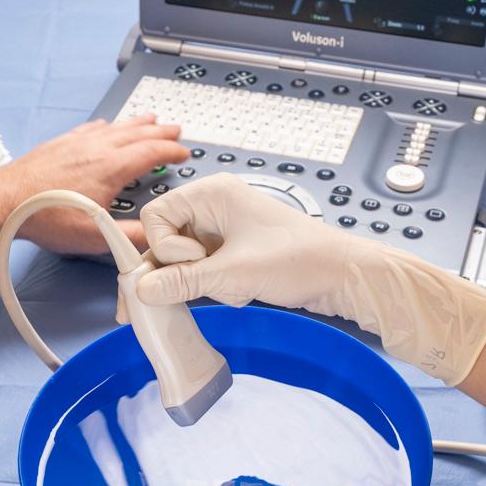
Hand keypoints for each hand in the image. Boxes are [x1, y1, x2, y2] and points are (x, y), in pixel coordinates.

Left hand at [0, 115, 190, 254]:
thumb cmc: (45, 217)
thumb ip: (130, 237)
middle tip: (175, 129)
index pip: (151, 153)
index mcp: (111, 168)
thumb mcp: (94, 236)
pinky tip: (105, 125)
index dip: (171, 152)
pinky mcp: (59, 144)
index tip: (184, 153)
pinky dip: (105, 125)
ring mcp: (77, 144)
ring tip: (149, 119)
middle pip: (137, 134)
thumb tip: (157, 238)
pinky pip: (90, 128)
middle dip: (159, 132)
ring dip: (136, 123)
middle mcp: (97, 149)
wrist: (4, 202)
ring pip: (115, 127)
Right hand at [139, 175, 485, 384]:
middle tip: (191, 291)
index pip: (156, 217)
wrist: (344, 276)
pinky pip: (204, 271)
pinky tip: (243, 291)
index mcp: (212, 194)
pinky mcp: (234, 251)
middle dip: (180, 271)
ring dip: (202, 282)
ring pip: (184, 261)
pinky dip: (217, 286)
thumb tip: (142, 290)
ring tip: (235, 287)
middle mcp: (213, 207)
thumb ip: (182, 282)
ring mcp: (223, 229)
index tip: (191, 266)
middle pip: (166, 240)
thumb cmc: (299, 260)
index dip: (164, 248)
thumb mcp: (233, 274)